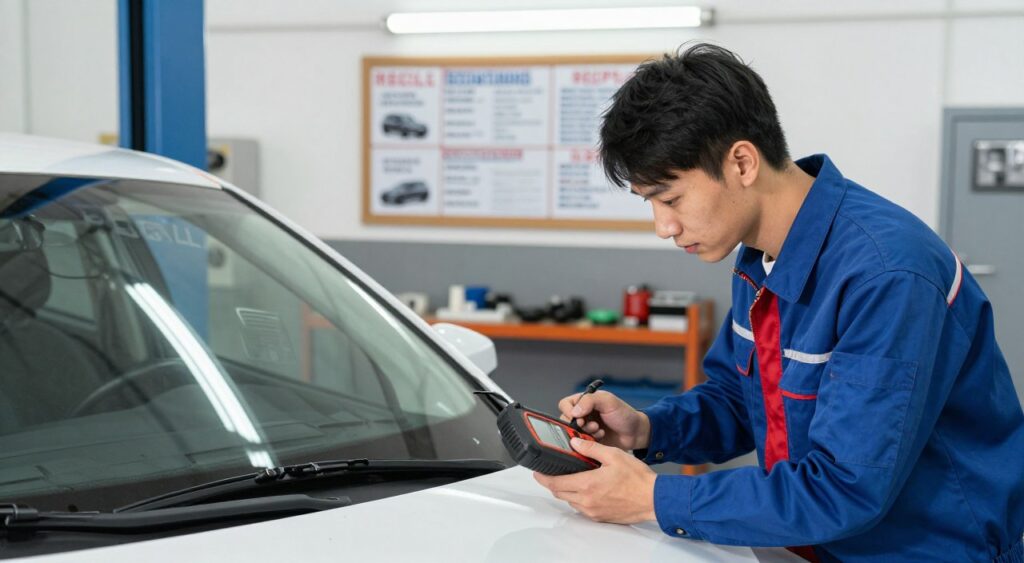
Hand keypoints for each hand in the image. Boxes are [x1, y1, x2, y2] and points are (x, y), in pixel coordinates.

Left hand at [534, 437, 656, 523]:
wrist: (654, 499)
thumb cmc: (637, 479)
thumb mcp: (614, 455)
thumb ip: (591, 449)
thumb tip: (575, 442)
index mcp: (587, 485)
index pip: (555, 484)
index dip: (543, 478)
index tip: (537, 472)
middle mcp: (587, 501)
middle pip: (560, 493)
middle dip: (553, 483)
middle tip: (552, 472)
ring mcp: (593, 511)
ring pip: (570, 501)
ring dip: (567, 490)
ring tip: (573, 477)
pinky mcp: (600, 517)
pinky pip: (582, 508)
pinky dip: (579, 498)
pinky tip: (588, 488)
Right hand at [558, 390, 650, 450]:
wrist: (635, 433)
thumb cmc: (624, 414)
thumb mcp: (608, 401)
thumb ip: (589, 401)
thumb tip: (574, 411)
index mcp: (585, 401)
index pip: (565, 404)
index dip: (568, 411)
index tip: (578, 417)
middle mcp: (582, 414)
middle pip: (565, 420)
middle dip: (578, 424)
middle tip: (592, 425)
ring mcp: (585, 427)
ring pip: (572, 432)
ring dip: (584, 433)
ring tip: (598, 430)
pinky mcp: (588, 440)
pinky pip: (580, 443)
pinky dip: (589, 441)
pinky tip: (600, 436)